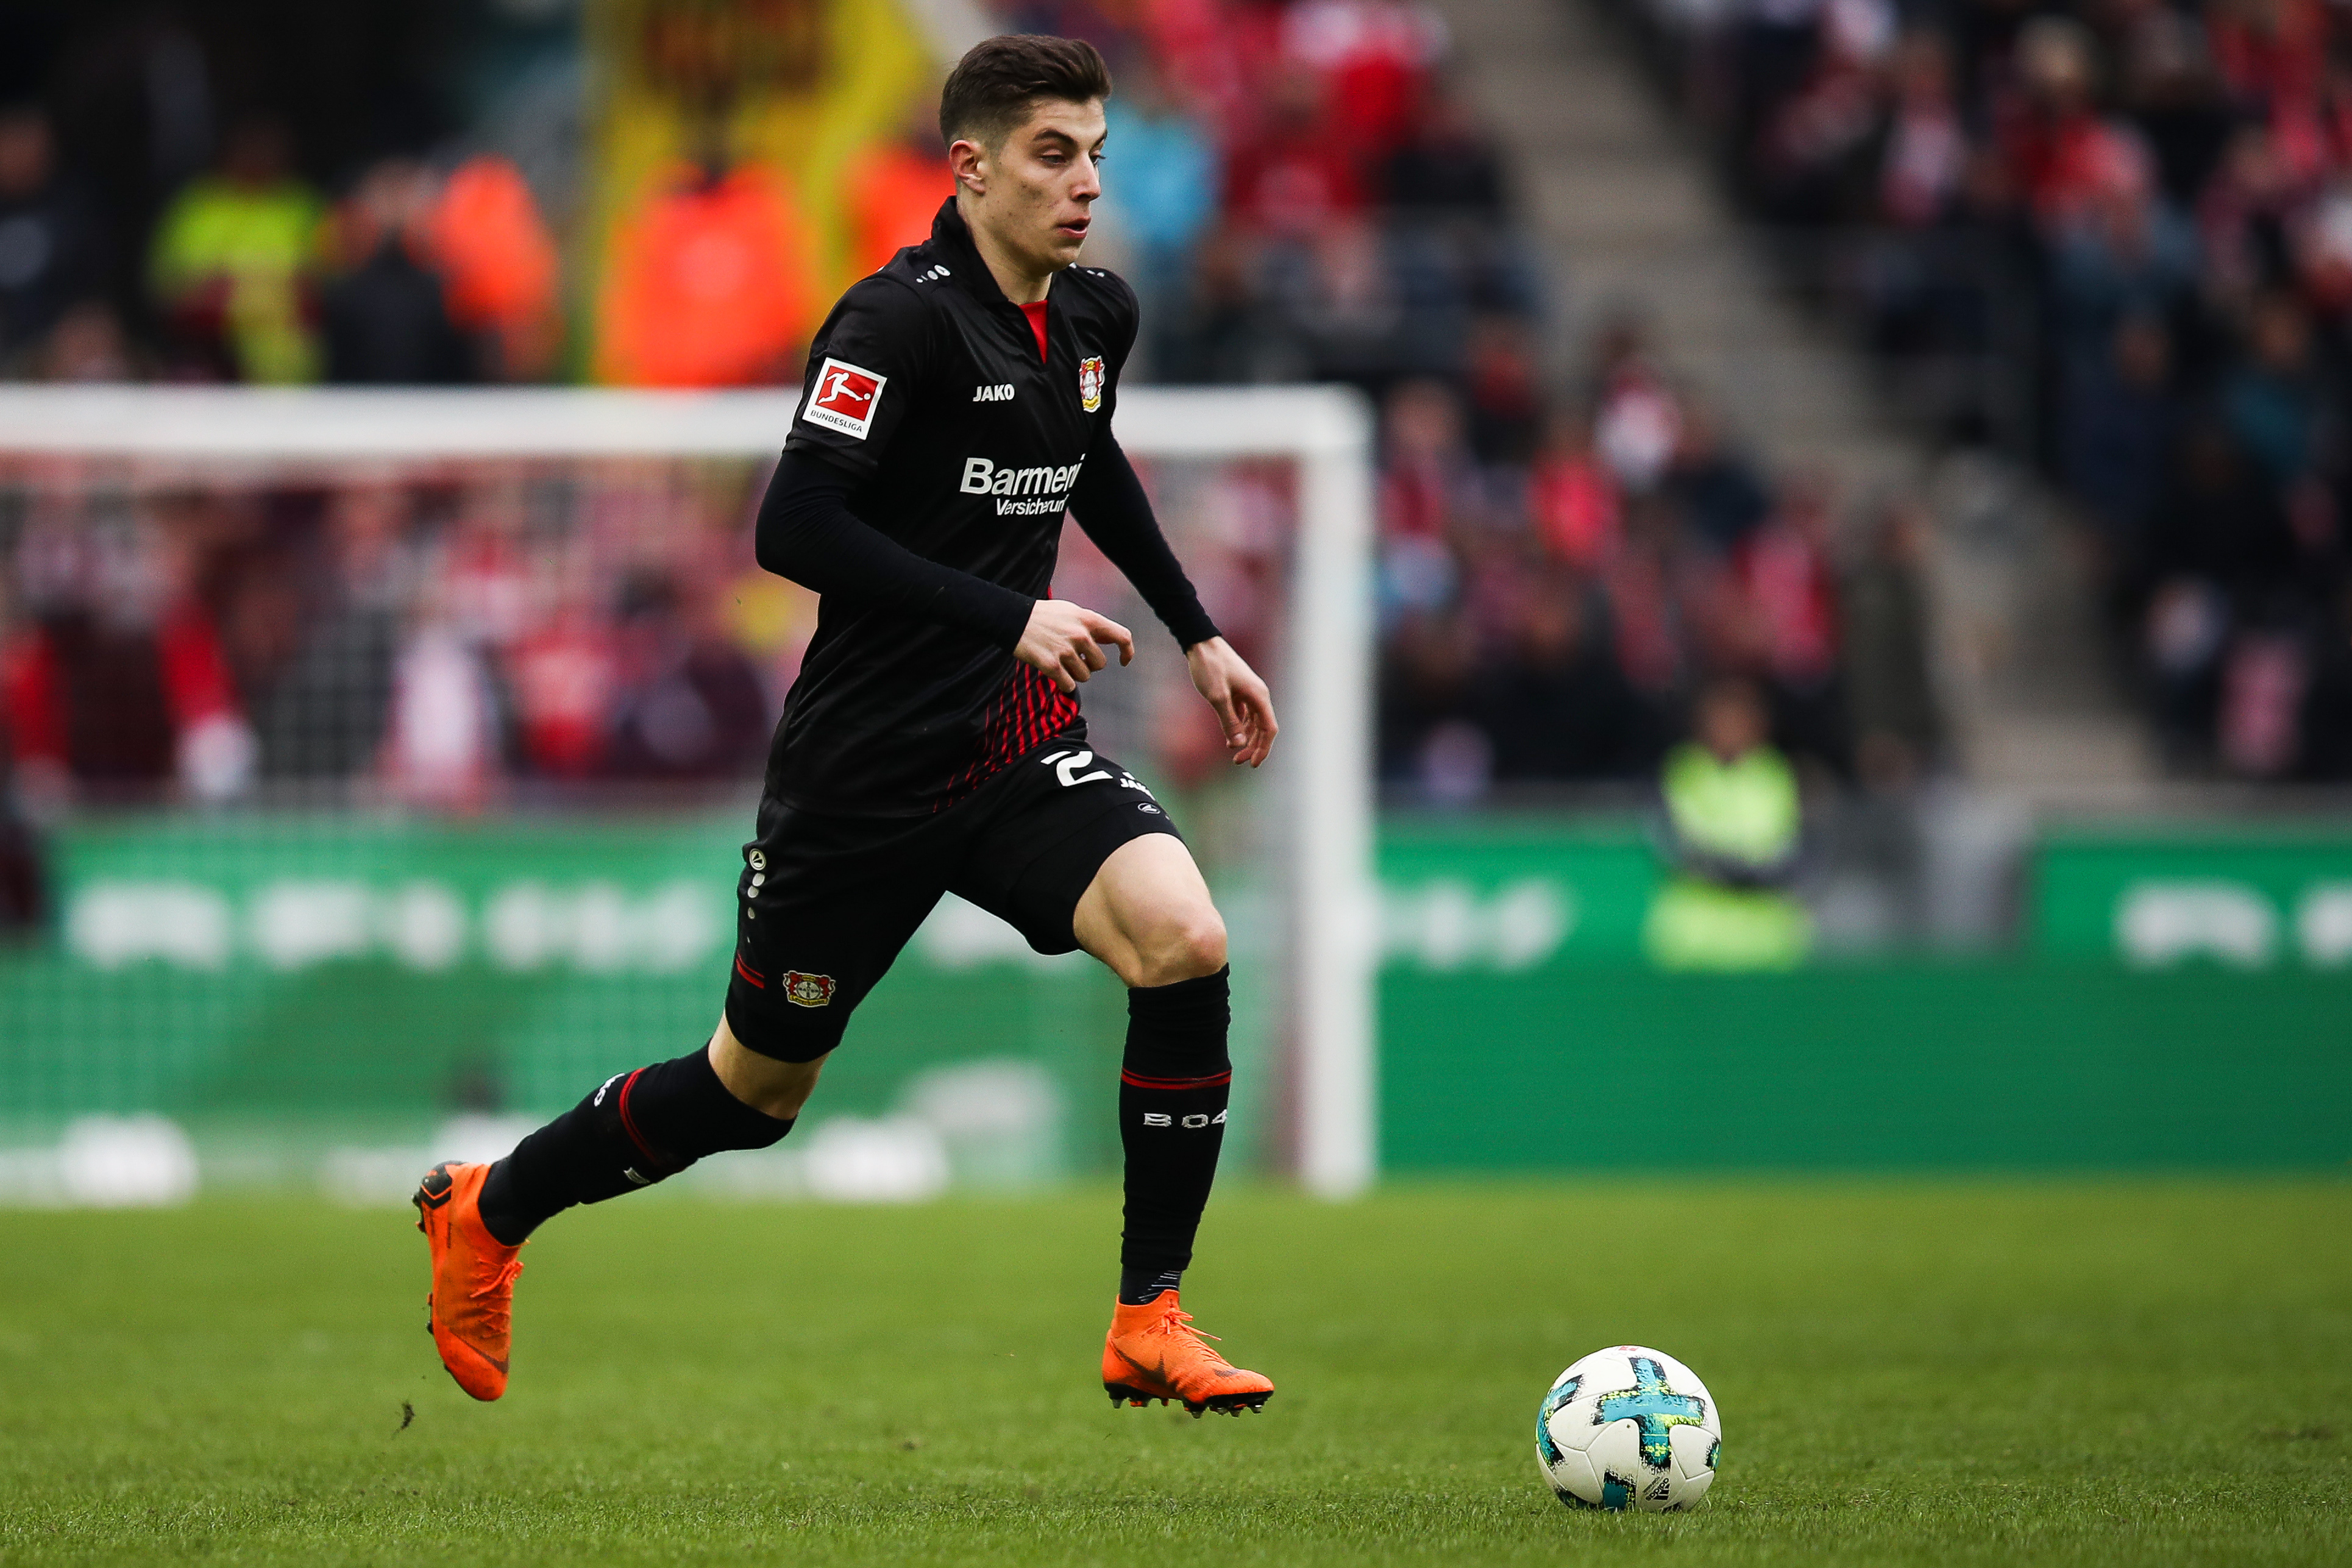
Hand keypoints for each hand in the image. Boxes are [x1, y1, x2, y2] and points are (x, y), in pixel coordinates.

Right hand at [1014, 598, 1133, 692]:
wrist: (1012, 618)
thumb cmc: (1044, 615)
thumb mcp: (1072, 611)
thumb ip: (1091, 625)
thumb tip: (1112, 640)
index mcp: (1089, 619)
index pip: (1122, 636)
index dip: (1127, 652)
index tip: (1123, 661)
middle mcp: (1081, 635)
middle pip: (1100, 664)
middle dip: (1089, 665)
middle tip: (1073, 657)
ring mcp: (1066, 650)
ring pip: (1084, 676)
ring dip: (1074, 674)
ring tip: (1060, 661)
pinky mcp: (1051, 665)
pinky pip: (1068, 686)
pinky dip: (1064, 684)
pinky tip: (1055, 675)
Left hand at [1185, 637, 1277, 766]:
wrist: (1201, 643)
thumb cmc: (1210, 667)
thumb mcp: (1217, 697)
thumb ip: (1229, 721)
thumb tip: (1240, 744)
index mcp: (1259, 696)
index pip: (1269, 729)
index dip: (1263, 748)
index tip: (1252, 764)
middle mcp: (1258, 695)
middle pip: (1263, 728)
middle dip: (1253, 746)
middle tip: (1238, 762)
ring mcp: (1249, 693)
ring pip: (1254, 722)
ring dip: (1246, 738)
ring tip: (1232, 752)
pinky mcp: (1239, 691)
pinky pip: (1244, 714)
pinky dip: (1239, 727)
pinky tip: (1229, 736)